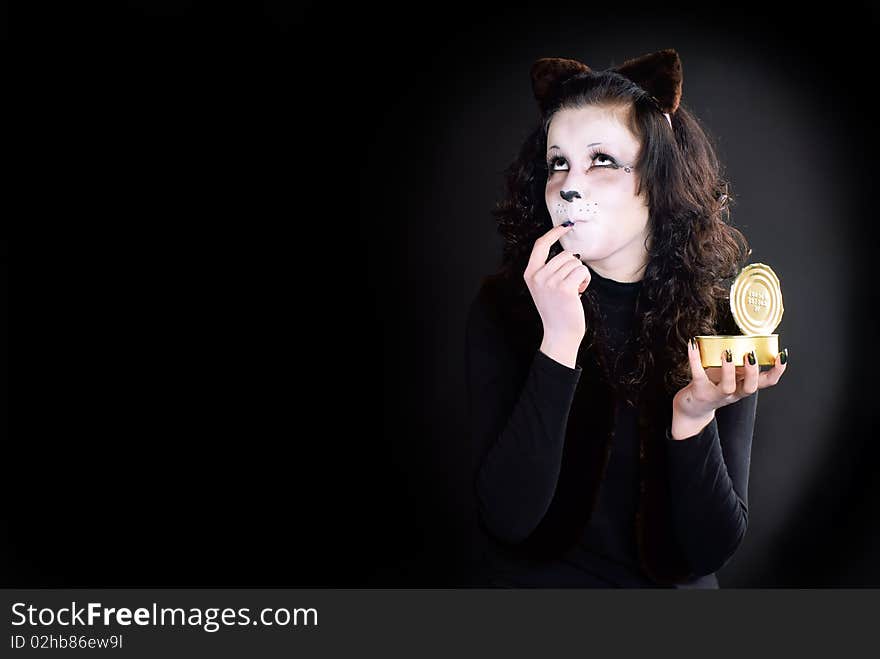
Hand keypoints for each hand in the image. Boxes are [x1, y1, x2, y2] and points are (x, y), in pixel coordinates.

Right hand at [524, 223, 590, 342]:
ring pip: (575, 262)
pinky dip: (585, 280)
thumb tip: (567, 252)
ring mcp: (550, 282)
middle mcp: (538, 276)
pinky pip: (582, 271)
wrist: (559, 334)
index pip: (540, 245)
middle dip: (574, 266)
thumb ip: (548, 270)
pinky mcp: (565, 288)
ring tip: (574, 289)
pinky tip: (580, 292)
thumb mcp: (544, 287)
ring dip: (580, 274)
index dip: (554, 233)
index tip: (565, 226)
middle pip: (564, 254)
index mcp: (530, 274)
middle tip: (571, 284)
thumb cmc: (556, 310)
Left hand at [671, 341, 787, 438]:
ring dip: (729, 369)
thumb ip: (738, 364)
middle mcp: (733, 393)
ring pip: (728, 386)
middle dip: (753, 371)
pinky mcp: (699, 391)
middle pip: (750, 387)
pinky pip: (698, 374)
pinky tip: (693, 345)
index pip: (767, 382)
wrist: (692, 408)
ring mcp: (716, 394)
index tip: (782, 356)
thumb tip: (744, 339)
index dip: (777, 371)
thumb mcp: (730, 376)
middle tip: (750, 354)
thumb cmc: (712, 387)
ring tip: (728, 352)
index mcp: (743, 387)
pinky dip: (695, 359)